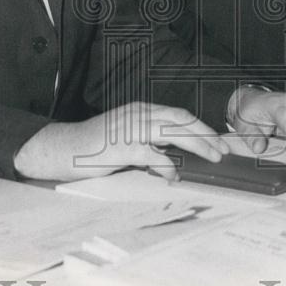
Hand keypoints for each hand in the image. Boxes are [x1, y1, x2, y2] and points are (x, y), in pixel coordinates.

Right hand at [13, 102, 228, 181]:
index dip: (201, 127)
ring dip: (197, 145)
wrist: (63, 147)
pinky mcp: (122, 146)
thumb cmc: (93, 146)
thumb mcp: (125, 137)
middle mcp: (138, 115)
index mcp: (141, 110)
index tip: (217, 140)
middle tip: (222, 150)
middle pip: (182, 119)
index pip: (179, 114)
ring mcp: (131, 129)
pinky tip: (172, 175)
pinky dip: (168, 165)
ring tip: (211, 158)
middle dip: (206, 134)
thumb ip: (148, 143)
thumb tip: (172, 158)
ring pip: (174, 132)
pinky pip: (154, 155)